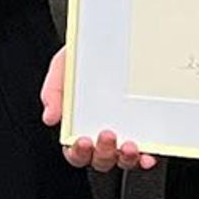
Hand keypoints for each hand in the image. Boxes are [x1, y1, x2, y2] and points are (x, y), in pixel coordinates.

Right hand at [39, 46, 160, 170]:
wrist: (111, 38)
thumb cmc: (85, 58)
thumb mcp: (62, 69)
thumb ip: (53, 93)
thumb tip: (50, 118)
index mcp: (79, 126)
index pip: (75, 152)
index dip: (77, 153)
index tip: (80, 141)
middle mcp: (102, 135)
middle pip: (100, 160)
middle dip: (103, 153)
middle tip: (106, 134)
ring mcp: (126, 134)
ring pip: (123, 160)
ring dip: (125, 159)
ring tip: (128, 145)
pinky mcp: (147, 131)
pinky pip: (148, 153)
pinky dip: (148, 158)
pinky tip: (148, 156)